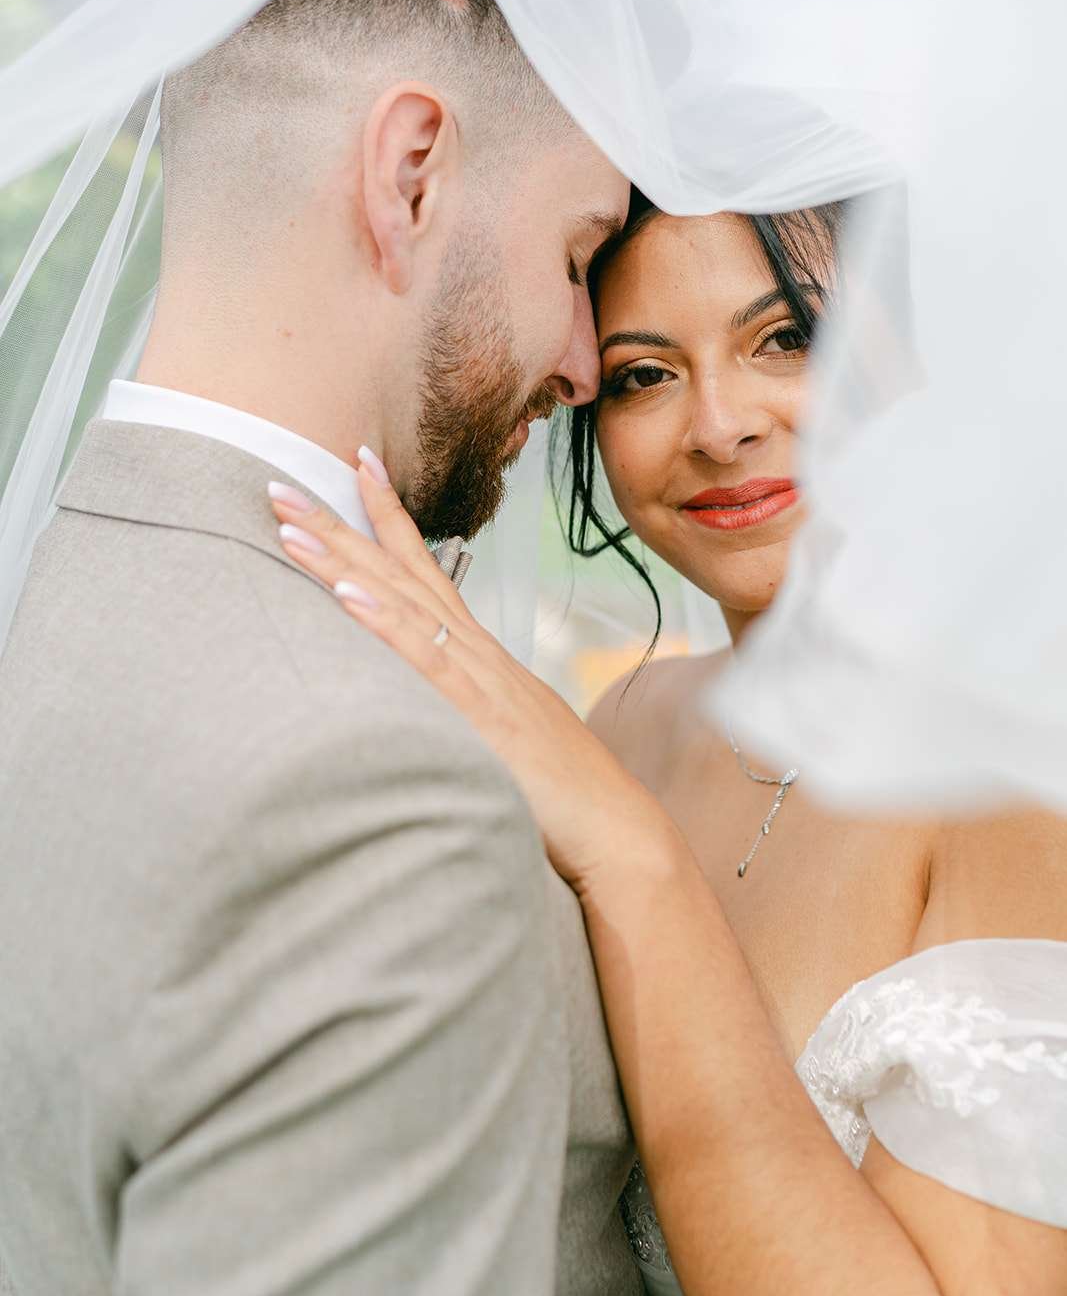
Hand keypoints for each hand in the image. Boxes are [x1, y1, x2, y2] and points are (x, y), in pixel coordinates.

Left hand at [268, 456, 686, 896]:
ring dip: (343, 560)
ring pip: (400, 603)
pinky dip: (384, 623)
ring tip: (291, 523)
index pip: (424, 569)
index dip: (387, 517)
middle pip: (399, 572)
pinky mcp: (480, 717)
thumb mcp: (498, 739)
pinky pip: (424, 661)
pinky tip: (347, 593)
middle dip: (339, 523)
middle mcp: (476, 652)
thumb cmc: (558, 793)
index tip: (355, 466)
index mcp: (478, 654)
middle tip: (279, 481)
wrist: (615, 828)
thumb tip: (421, 708)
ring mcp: (479, 679)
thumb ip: (460, 713)